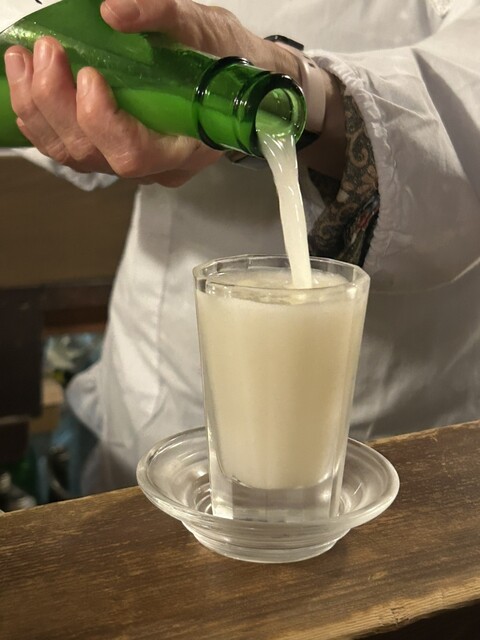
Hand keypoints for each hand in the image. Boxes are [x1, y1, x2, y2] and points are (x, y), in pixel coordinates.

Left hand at [4, 0, 302, 185]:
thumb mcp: (204, 31)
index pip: (133, 154)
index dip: (103, 120)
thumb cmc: (226, 63)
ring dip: (36, 109)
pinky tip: (25, 80)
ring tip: (21, 59)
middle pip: (91, 154)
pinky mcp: (109, 149)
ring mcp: (128, 161)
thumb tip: (112, 9)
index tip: (88, 73)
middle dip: (56, 103)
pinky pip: (65, 146)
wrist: (236, 85)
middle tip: (46, 51)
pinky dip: (37, 116)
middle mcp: (153, 166)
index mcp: (183, 147)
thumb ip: (164, 17)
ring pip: (70, 154)